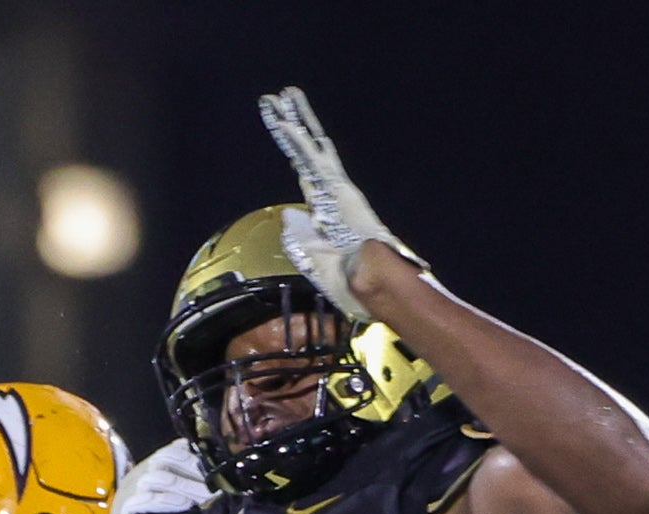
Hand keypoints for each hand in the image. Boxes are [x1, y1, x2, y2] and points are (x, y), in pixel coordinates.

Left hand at [258, 86, 415, 314]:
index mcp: (327, 207)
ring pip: (308, 147)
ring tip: (277, 96)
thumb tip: (290, 217)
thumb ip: (300, 239)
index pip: (305, 171)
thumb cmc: (351, 278)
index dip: (294, 150)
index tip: (284, 129)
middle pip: (307, 149)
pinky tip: (283, 123)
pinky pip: (311, 160)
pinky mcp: (335, 188)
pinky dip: (297, 141)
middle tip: (280, 97)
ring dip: (292, 121)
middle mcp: (330, 190)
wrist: (372, 282)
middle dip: (294, 122)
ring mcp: (333, 187)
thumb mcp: (316, 259)